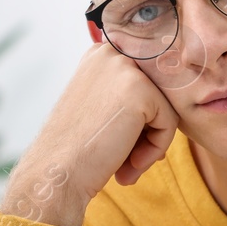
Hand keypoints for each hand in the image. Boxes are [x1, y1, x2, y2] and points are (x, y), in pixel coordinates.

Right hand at [0, 37, 179, 225]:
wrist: (56, 172)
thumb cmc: (77, 149)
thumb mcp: (101, 109)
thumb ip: (129, 98)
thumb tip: (169, 101)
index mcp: (100, 54)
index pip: (145, 85)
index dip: (139, 122)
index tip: (119, 146)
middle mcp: (112, 53)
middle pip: (157, 95)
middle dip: (145, 132)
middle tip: (124, 161)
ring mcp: (125, 69)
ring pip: (165, 109)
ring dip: (150, 144)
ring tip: (125, 167)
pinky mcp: (141, 90)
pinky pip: (169, 123)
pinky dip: (155, 150)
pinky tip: (128, 165)